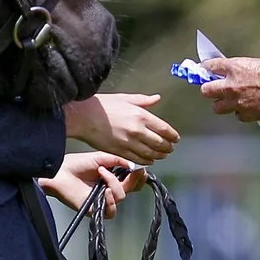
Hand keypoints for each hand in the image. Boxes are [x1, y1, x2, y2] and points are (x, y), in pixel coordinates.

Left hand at [41, 150, 137, 216]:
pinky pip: (111, 211)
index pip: (133, 180)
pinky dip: (111, 200)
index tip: (141, 168)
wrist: (59, 172)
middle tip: (132, 171)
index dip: (139, 176)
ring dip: (114, 183)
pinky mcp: (96, 210)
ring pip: (121, 197)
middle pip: (131, 189)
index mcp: (113, 177)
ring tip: (101, 172)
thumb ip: (118, 160)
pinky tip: (105, 190)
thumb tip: (135, 165)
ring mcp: (104, 200)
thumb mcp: (101, 157)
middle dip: (134, 179)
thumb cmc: (76, 164)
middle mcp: (110, 189)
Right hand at [64, 92, 178, 162]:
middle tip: (171, 148)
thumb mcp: (125, 98)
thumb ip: (143, 100)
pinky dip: (146, 162)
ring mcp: (129, 143)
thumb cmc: (102, 105)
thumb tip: (157, 98)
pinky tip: (149, 161)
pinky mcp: (120, 152)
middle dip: (168, 147)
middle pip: (160, 143)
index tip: (175, 139)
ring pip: (151, 154)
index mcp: (141, 116)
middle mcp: (138, 131)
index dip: (172, 136)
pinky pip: (138, 159)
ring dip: (159, 156)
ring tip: (162, 155)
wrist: (83, 117)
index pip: (164, 129)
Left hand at [196, 56, 259, 122]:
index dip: (208, 69)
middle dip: (210, 89)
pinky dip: (242, 113)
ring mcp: (237, 102)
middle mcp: (231, 85)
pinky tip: (250, 108)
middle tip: (216, 89)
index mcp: (235, 66)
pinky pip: (237, 116)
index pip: (210, 66)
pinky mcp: (246, 115)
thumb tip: (249, 70)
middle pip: (206, 90)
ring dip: (223, 104)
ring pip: (217, 107)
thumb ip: (249, 67)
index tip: (208, 70)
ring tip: (232, 102)